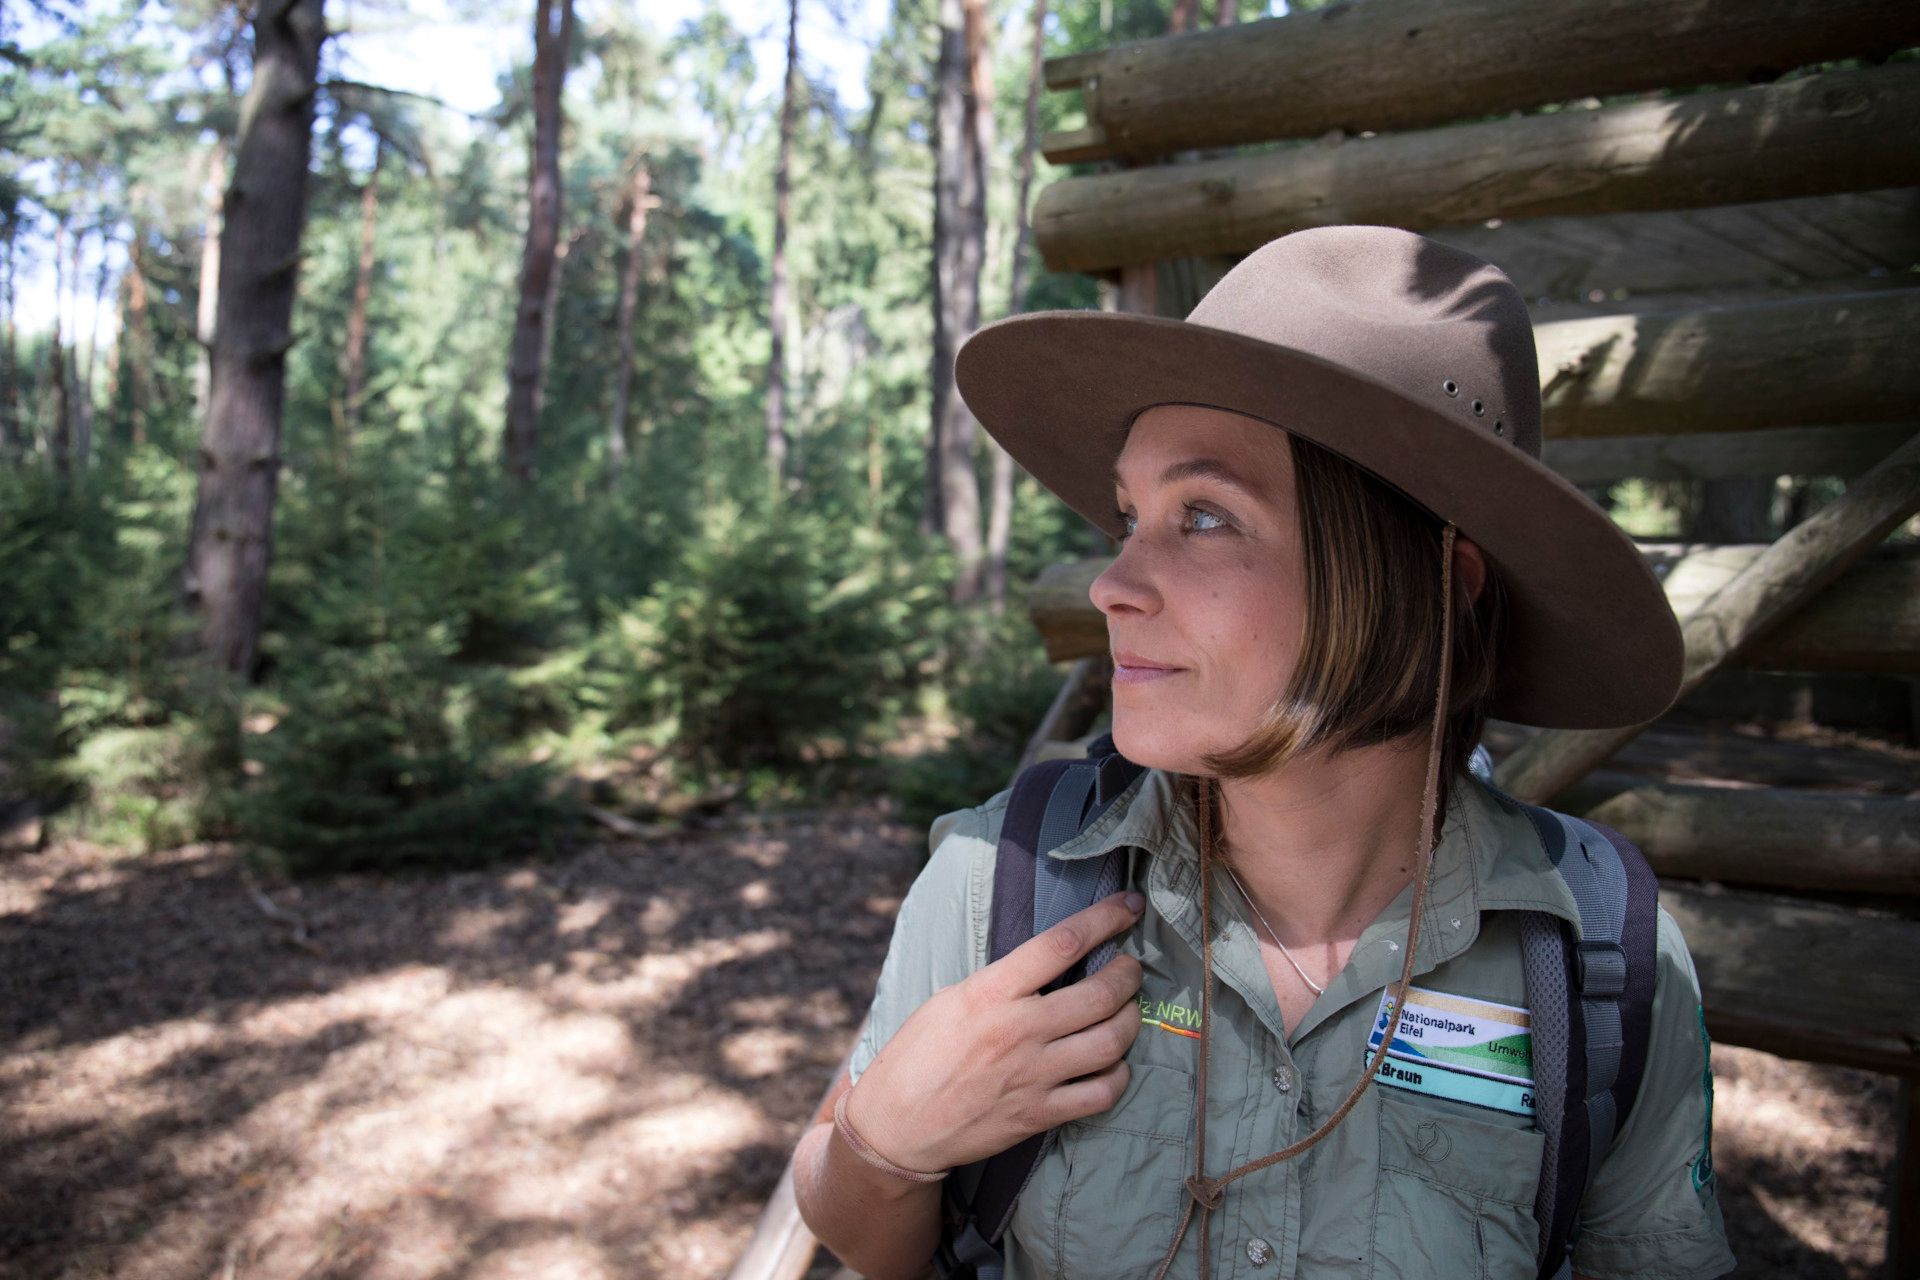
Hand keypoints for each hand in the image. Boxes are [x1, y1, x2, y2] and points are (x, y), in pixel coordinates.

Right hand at [844, 890, 1146, 1174]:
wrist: (896, 1127)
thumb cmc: (916, 1056)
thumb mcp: (950, 1000)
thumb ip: (1000, 982)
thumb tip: (1048, 962)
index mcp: (991, 992)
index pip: (1061, 943)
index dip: (1105, 918)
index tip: (1129, 905)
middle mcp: (1018, 1030)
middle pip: (1100, 993)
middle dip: (1128, 974)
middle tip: (1129, 968)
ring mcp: (1033, 1075)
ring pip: (1111, 1041)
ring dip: (1130, 1021)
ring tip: (1127, 1011)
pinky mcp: (1040, 1115)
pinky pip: (1102, 1093)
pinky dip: (1119, 1075)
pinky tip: (1113, 1064)